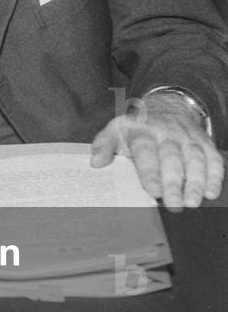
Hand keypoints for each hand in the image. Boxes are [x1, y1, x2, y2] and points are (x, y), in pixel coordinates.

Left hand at [90, 93, 223, 210]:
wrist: (166, 106)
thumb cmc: (136, 127)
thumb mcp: (115, 130)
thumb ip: (103, 146)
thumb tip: (95, 163)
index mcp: (141, 131)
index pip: (146, 152)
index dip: (150, 172)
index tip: (153, 191)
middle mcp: (166, 133)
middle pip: (171, 158)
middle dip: (173, 182)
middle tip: (174, 205)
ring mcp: (187, 137)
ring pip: (194, 159)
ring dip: (196, 182)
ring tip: (193, 202)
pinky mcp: (205, 142)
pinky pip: (213, 158)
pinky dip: (215, 176)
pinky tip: (212, 193)